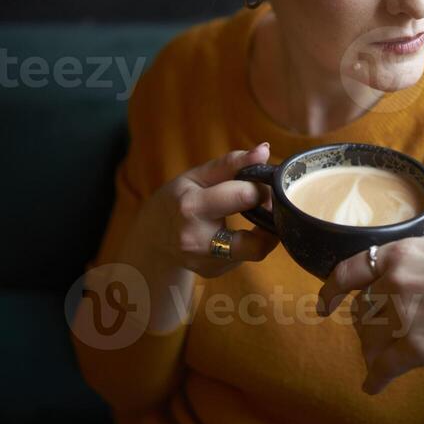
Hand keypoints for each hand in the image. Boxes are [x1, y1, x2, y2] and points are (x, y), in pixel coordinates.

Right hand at [134, 142, 279, 277]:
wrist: (153, 236)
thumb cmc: (178, 199)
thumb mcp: (198, 175)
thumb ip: (233, 162)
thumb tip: (264, 150)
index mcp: (193, 208)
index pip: (245, 196)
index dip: (262, 188)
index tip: (263, 183)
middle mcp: (198, 241)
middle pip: (257, 240)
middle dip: (270, 218)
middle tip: (266, 203)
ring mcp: (205, 261)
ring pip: (256, 252)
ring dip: (264, 233)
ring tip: (256, 215)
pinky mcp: (213, 272)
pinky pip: (245, 258)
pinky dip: (248, 243)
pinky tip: (236, 232)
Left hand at [316, 217, 423, 394]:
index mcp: (400, 253)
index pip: (347, 271)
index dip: (330, 290)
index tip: (324, 304)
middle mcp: (393, 282)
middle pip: (362, 311)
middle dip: (366, 326)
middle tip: (375, 337)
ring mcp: (402, 316)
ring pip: (370, 341)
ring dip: (373, 353)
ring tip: (381, 362)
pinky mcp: (417, 349)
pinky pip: (383, 368)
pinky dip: (375, 380)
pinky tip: (372, 387)